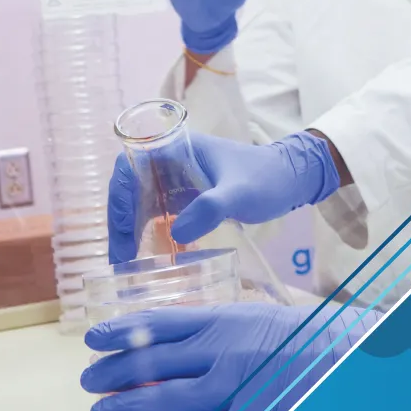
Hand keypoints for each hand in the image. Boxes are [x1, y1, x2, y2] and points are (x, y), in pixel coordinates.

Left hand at [81, 302, 380, 410]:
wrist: (332, 353)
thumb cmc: (285, 333)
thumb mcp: (243, 318)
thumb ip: (207, 328)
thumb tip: (160, 339)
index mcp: (222, 318)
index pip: (161, 322)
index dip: (123, 329)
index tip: (93, 337)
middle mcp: (222, 348)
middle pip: (156, 359)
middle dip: (115, 370)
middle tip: (87, 379)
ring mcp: (231, 382)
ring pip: (168, 397)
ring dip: (130, 403)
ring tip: (102, 408)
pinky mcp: (239, 405)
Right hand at [107, 132, 340, 263]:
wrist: (291, 180)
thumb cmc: (267, 179)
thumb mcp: (240, 193)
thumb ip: (212, 208)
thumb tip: (176, 232)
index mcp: (180, 149)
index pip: (132, 162)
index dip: (120, 191)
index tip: (123, 223)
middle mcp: (173, 162)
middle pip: (130, 185)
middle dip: (120, 217)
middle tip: (121, 254)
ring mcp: (179, 180)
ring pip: (139, 201)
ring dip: (129, 228)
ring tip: (126, 261)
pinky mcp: (187, 198)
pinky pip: (156, 213)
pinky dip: (146, 232)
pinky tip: (145, 256)